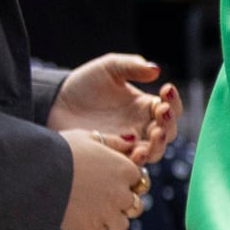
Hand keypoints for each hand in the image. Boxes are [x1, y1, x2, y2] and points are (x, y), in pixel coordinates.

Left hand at [49, 54, 176, 156]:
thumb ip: (131, 66)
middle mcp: (140, 127)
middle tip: (161, 111)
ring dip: (159, 143)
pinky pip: (132, 163)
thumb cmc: (82, 84)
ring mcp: (128, 144)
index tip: (166, 89)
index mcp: (144, 106)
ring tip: (155, 132)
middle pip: (168, 132)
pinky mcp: (114, 156)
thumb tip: (156, 70)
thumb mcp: (108, 68)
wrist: (55, 104)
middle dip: (169, 122)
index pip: (170, 108)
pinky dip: (139, 159)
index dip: (174, 101)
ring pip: (155, 151)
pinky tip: (137, 151)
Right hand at [59, 132, 148, 229]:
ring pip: (121, 225)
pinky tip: (82, 225)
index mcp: (124, 169)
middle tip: (96, 198)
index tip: (107, 180)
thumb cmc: (57, 149)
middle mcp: (121, 192)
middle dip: (119, 204)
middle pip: (134, 206)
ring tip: (87, 212)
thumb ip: (112, 141)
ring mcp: (107, 213)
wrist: (32, 169)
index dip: (124, 182)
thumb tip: (131, 143)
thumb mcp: (86, 137)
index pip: (138, 180)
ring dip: (108, 222)